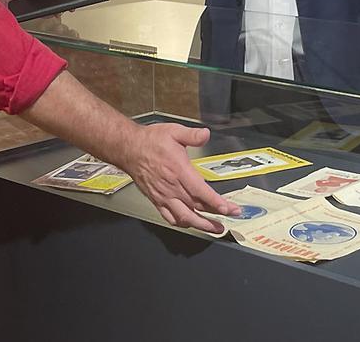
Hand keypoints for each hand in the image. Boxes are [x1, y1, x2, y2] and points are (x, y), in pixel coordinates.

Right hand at [117, 123, 239, 232]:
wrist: (128, 149)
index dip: (216, 202)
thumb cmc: (150, 141)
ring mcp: (164, 196)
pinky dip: (183, 223)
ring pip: (185, 217)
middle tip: (230, 217)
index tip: (228, 209)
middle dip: (216, 215)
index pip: (200, 191)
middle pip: (197, 207)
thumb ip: (192, 135)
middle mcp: (172, 187)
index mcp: (179, 170)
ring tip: (215, 228)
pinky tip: (191, 224)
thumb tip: (205, 134)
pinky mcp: (156, 200)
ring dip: (201, 225)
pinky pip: (170, 217)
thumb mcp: (174, 131)